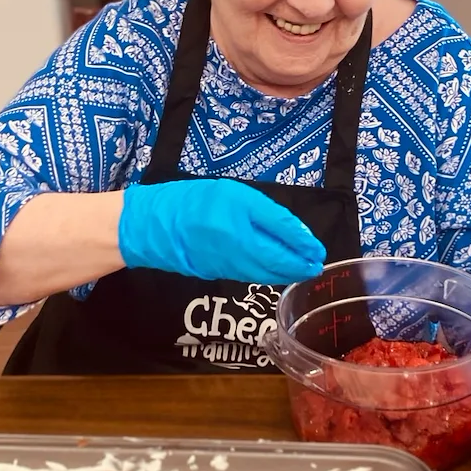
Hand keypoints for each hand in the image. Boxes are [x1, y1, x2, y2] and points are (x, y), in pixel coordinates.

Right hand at [118, 179, 325, 283]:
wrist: (151, 226)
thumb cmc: (194, 201)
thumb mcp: (234, 195)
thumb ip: (265, 214)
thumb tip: (296, 235)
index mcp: (243, 230)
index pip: (283, 241)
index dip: (303, 247)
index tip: (319, 251)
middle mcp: (239, 253)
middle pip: (277, 263)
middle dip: (299, 266)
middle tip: (316, 267)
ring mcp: (228, 267)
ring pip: (265, 273)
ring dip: (286, 273)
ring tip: (302, 270)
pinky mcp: (218, 273)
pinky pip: (251, 275)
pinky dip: (268, 274)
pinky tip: (275, 270)